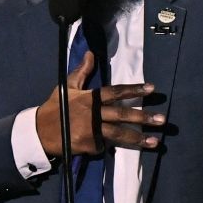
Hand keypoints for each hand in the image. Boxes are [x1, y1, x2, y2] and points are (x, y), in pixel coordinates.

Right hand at [35, 50, 160, 156]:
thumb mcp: (67, 87)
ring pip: (119, 135)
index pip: (116, 92)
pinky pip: (104, 146)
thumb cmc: (55, 107)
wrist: (39, 131)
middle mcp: (94, 114)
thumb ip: (81, 72)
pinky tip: (117, 149)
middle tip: (162, 120)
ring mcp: (92, 130)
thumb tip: (90, 53)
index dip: (134, 90)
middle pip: (123, 115)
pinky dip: (109, 146)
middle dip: (144, 117)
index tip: (151, 88)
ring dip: (139, 138)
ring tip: (156, 142)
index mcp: (90, 98)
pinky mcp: (89, 145)